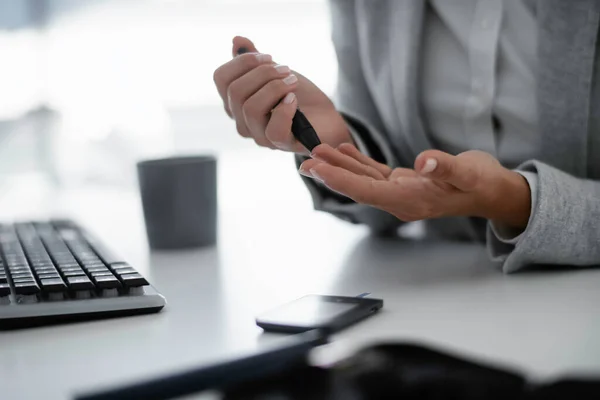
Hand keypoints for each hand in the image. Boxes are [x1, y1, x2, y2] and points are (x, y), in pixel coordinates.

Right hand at [213, 36, 351, 154]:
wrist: (326, 118)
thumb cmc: (299, 96)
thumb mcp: (276, 72)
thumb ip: (255, 59)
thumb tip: (237, 41)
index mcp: (235, 102)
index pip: (221, 78)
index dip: (242, 61)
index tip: (269, 57)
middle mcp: (242, 121)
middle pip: (235, 91)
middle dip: (263, 73)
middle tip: (286, 70)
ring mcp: (259, 135)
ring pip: (251, 108)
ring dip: (275, 87)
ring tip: (293, 82)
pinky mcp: (280, 144)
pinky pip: (274, 129)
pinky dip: (285, 109)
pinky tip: (295, 100)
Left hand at [299, 144, 530, 228]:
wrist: (492, 190)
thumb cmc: (483, 183)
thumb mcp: (470, 173)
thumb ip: (446, 167)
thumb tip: (424, 161)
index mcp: (412, 201)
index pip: (368, 191)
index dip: (341, 180)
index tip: (317, 169)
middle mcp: (401, 200)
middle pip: (358, 187)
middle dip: (331, 174)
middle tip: (304, 161)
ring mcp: (401, 192)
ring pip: (364, 179)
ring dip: (341, 165)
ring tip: (317, 150)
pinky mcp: (405, 183)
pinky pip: (376, 173)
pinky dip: (359, 162)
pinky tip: (344, 150)